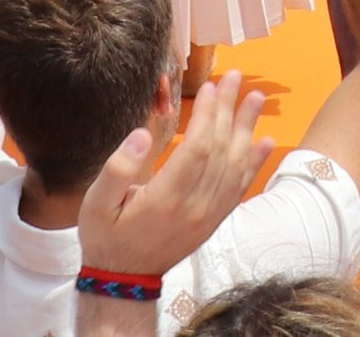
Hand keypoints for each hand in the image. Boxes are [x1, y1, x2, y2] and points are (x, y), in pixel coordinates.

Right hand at [76, 74, 269, 279]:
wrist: (124, 281)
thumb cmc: (106, 236)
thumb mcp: (95, 204)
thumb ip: (117, 169)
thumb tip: (141, 135)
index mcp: (165, 200)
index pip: (196, 149)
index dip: (206, 116)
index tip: (208, 87)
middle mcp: (194, 208)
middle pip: (219, 151)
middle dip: (228, 110)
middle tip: (233, 77)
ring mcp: (208, 216)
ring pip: (234, 166)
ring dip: (246, 129)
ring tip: (255, 97)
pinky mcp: (214, 221)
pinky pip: (239, 188)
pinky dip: (254, 163)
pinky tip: (264, 141)